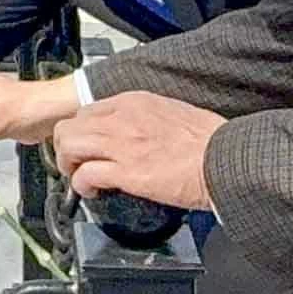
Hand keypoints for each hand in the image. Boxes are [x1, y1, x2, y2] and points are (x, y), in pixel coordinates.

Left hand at [50, 91, 222, 211]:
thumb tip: (141, 133)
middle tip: (75, 163)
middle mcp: (122, 118)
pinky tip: (90, 191)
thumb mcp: (174, 113)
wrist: (225, 159)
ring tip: (78, 177)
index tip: (86, 145)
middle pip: (71, 126)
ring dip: (68, 165)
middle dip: (67, 147)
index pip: (88, 111)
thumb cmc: (210, 141)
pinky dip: (81, 185)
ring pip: (70, 146)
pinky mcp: (126, 171)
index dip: (82, 131)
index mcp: (135, 102)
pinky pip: (85, 175)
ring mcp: (122, 144)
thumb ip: (149, 119)